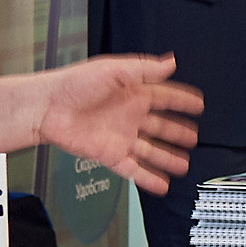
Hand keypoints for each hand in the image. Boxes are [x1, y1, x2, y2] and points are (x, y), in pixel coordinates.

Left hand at [32, 55, 202, 195]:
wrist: (48, 108)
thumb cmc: (73, 85)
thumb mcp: (112, 70)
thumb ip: (143, 69)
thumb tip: (170, 63)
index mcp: (132, 93)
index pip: (164, 97)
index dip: (181, 101)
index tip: (197, 104)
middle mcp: (129, 116)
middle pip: (161, 126)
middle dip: (178, 132)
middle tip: (193, 137)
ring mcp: (121, 137)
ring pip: (151, 151)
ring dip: (167, 158)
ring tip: (183, 165)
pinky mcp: (111, 155)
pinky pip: (134, 169)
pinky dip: (147, 178)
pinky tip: (161, 184)